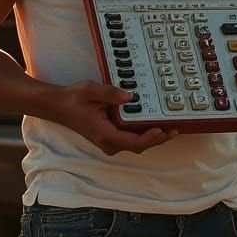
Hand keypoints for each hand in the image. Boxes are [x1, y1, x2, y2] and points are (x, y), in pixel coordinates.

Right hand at [53, 80, 178, 155]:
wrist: (60, 106)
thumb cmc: (75, 99)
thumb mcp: (91, 90)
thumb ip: (110, 93)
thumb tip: (130, 96)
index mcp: (105, 134)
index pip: (133, 142)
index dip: (150, 138)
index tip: (162, 130)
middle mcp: (108, 142)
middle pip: (139, 146)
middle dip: (158, 139)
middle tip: (176, 129)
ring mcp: (110, 141)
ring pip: (137, 144)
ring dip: (153, 138)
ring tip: (171, 128)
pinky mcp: (112, 137)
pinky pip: (132, 139)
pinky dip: (145, 134)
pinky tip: (156, 125)